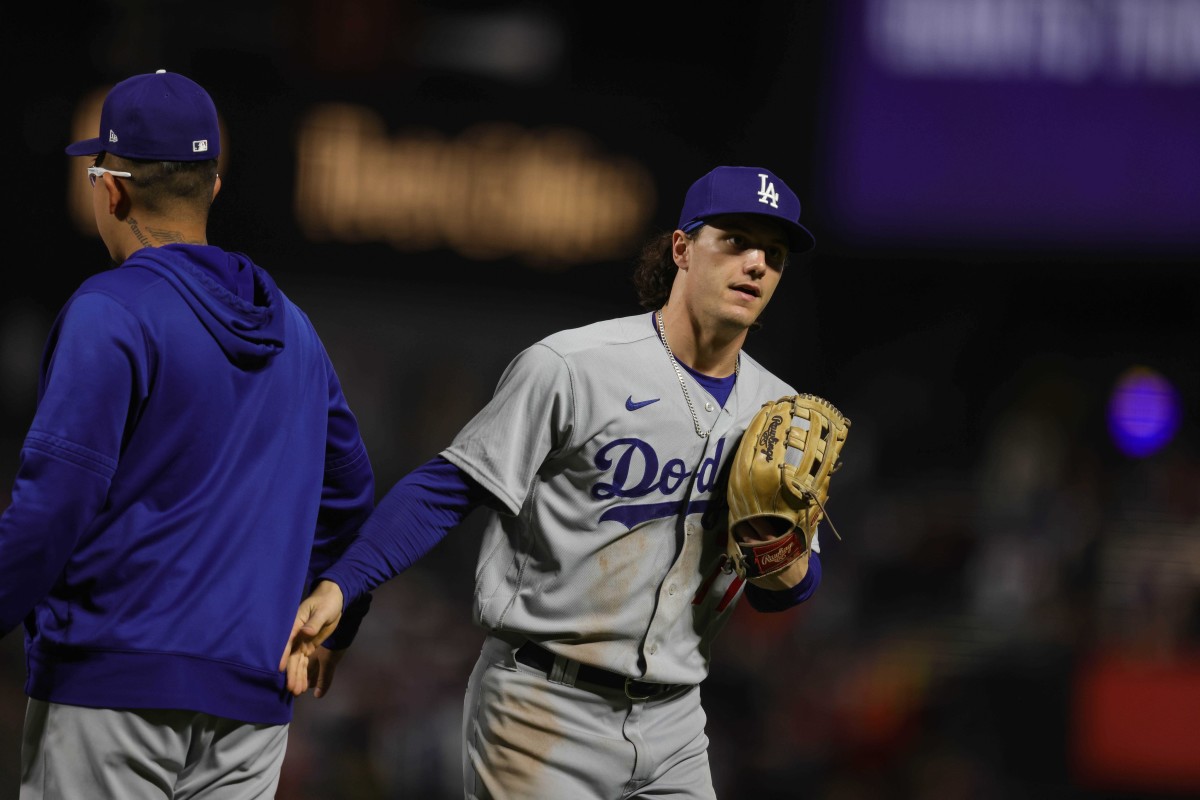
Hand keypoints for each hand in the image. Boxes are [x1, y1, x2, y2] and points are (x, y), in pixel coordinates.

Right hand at [279, 580, 343, 695]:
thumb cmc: (327, 601)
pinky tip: (301, 685)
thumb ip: (314, 623)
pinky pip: (303, 661)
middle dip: (291, 672)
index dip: (283, 655)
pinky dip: (302, 673)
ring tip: (296, 692)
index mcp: (296, 624)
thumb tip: (305, 632)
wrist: (333, 599)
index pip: (287, 641)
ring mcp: (301, 642)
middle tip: (291, 688)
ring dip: (296, 676)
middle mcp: (296, 635)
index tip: (279, 668)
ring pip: (297, 662)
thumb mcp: (323, 611)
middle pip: (291, 656)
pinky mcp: (308, 646)